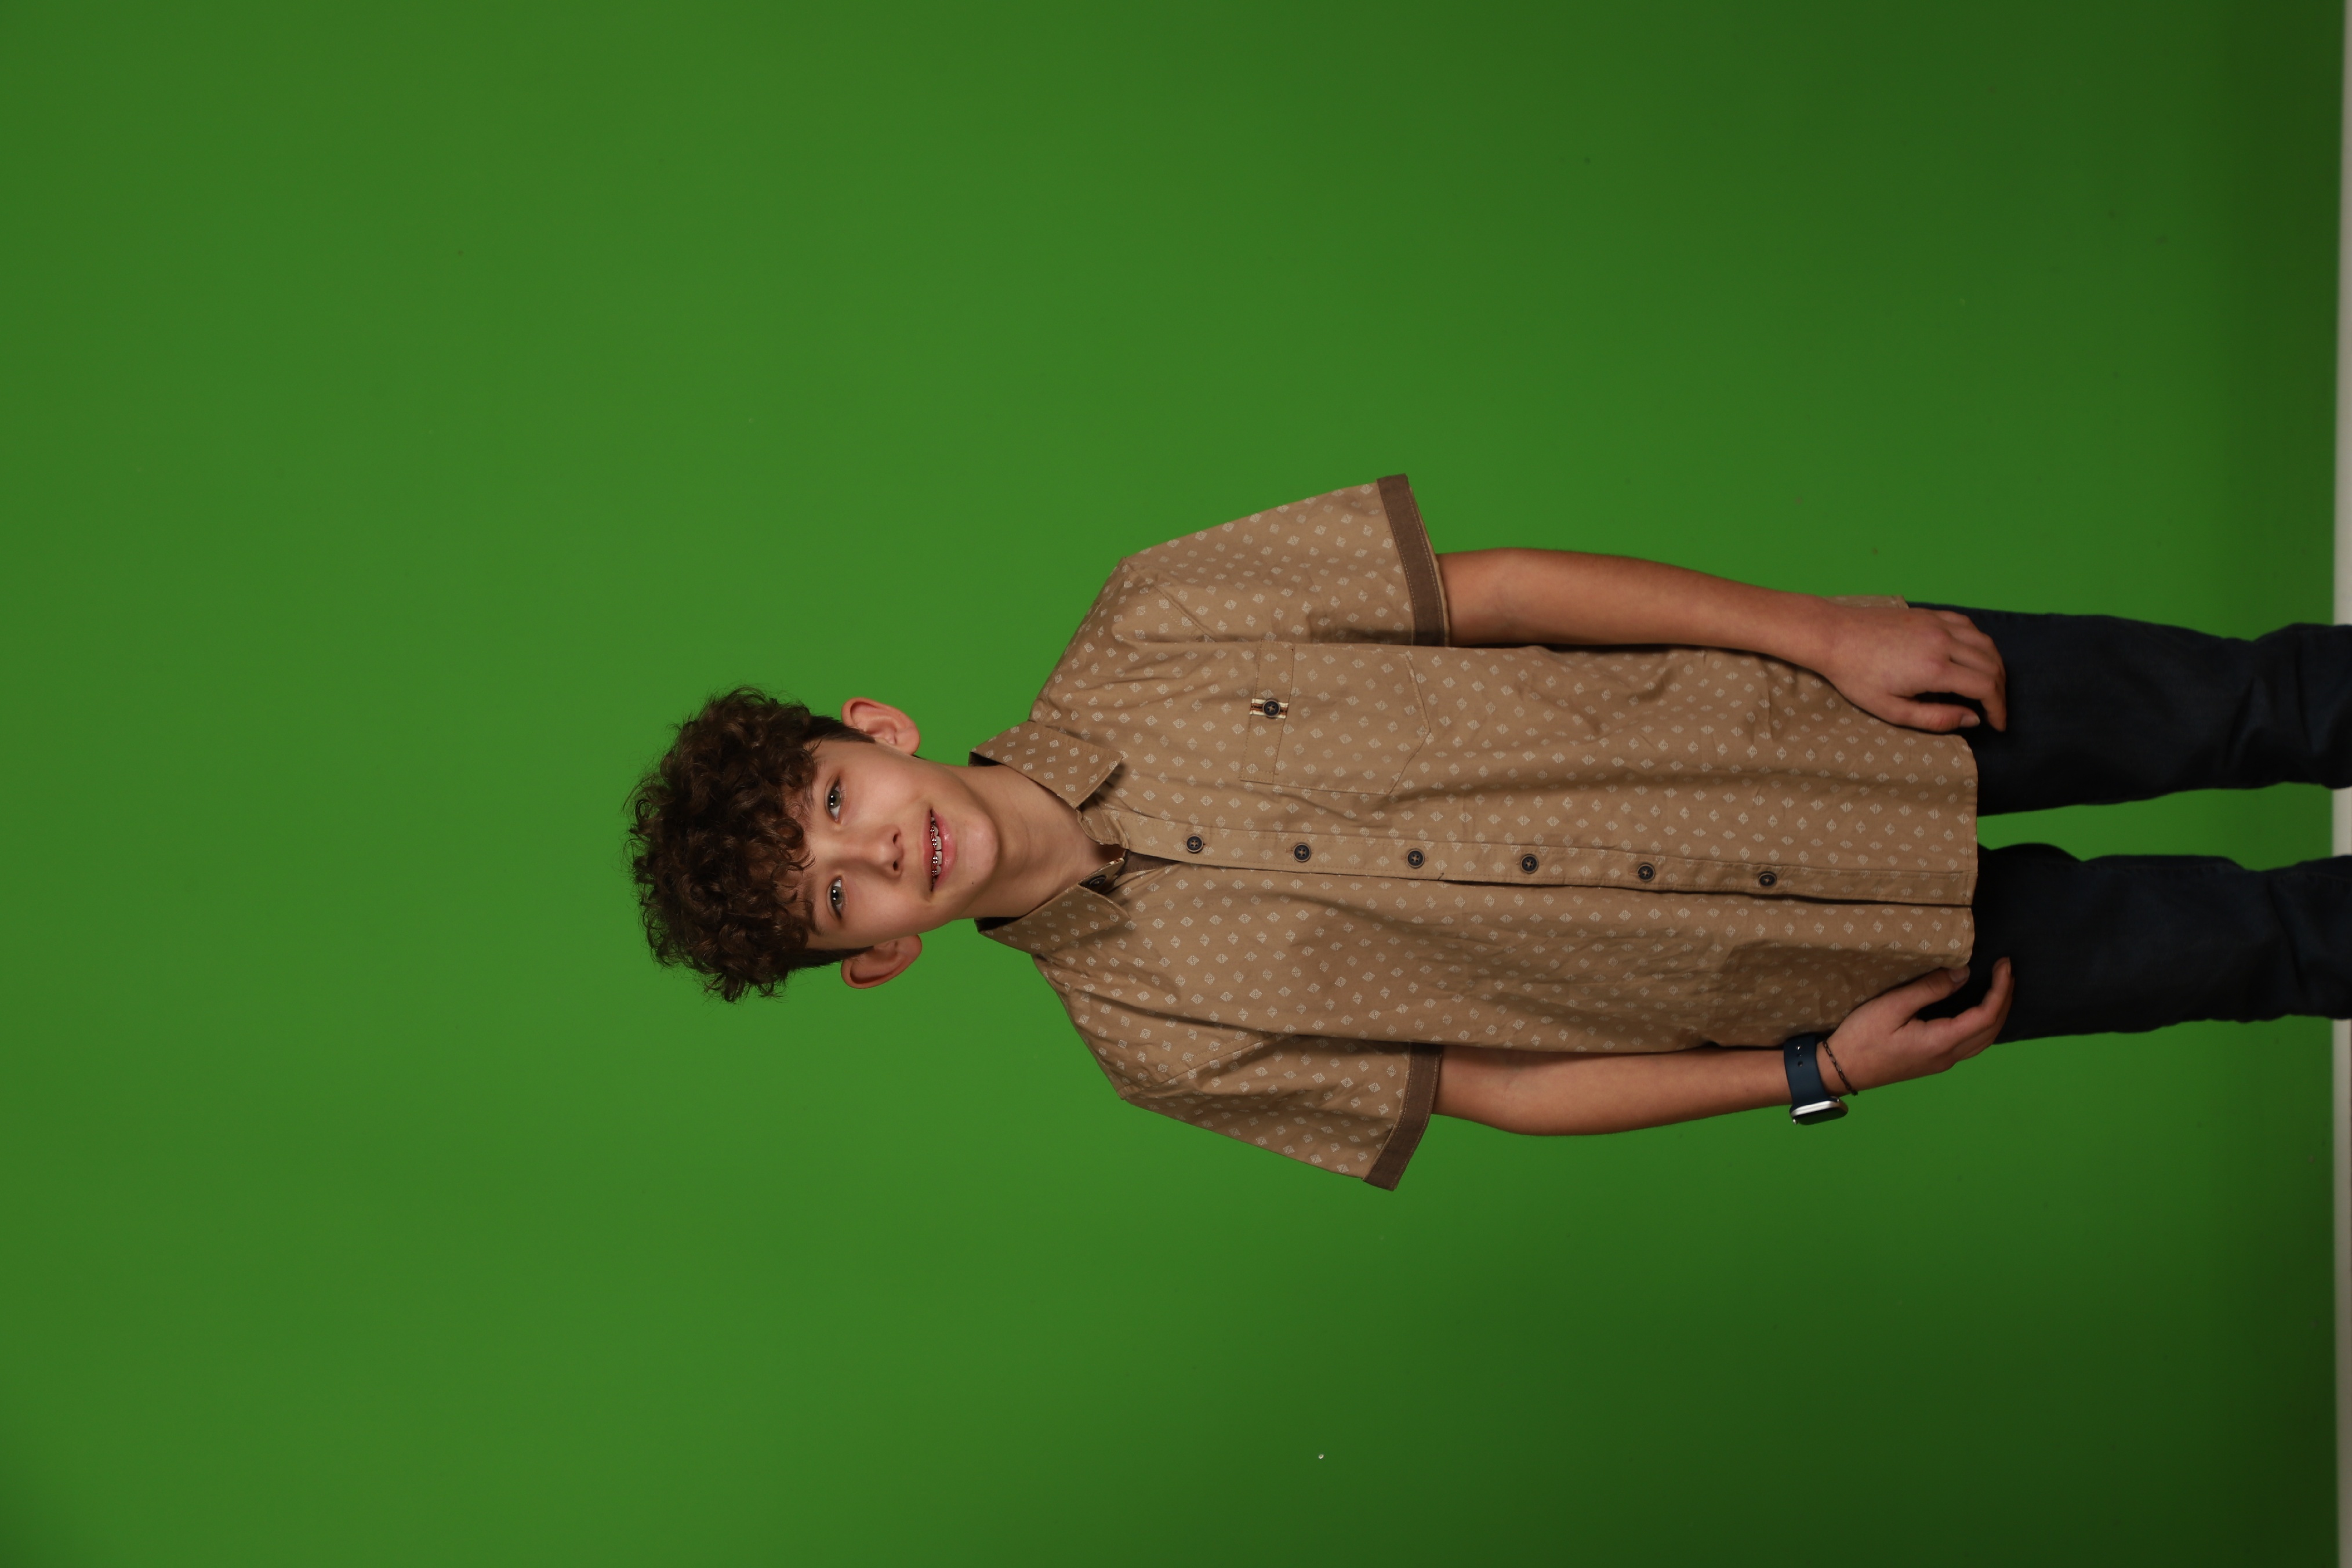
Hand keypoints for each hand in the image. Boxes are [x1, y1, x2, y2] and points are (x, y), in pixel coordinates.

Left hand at [1812, 603, 2007, 732]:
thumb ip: (1935, 718)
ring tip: (1990, 686)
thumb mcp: (1891, 710)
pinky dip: (1980, 642)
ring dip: (1995, 666)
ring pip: (1985, 643)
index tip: (1997, 724)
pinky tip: (1974, 656)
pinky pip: (1968, 625)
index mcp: (1934, 669)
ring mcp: (1937, 624)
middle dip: (2000, 691)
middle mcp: (1943, 642)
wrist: (1833, 635)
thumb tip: (1972, 719)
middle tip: (1994, 709)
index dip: (1998, 709)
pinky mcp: (1930, 614)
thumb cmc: (1856, 676)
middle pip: (1992, 665)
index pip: (1986, 688)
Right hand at [1821, 959, 2012, 1092]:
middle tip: (2006, 970)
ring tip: (1999, 987)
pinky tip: (1977, 1010)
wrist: (1841, 1070)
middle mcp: (1948, 1056)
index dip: (2000, 989)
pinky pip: (1972, 1043)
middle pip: (1992, 1029)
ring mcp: (1942, 1062)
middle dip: (2005, 999)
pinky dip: (1984, 1024)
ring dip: (1997, 1013)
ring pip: (1985, 1039)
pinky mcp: (1934, 1061)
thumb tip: (1963, 974)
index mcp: (1941, 1041)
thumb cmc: (1862, 1037)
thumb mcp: (1892, 1006)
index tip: (2003, 963)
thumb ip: (1929, 989)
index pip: (1986, 1015)